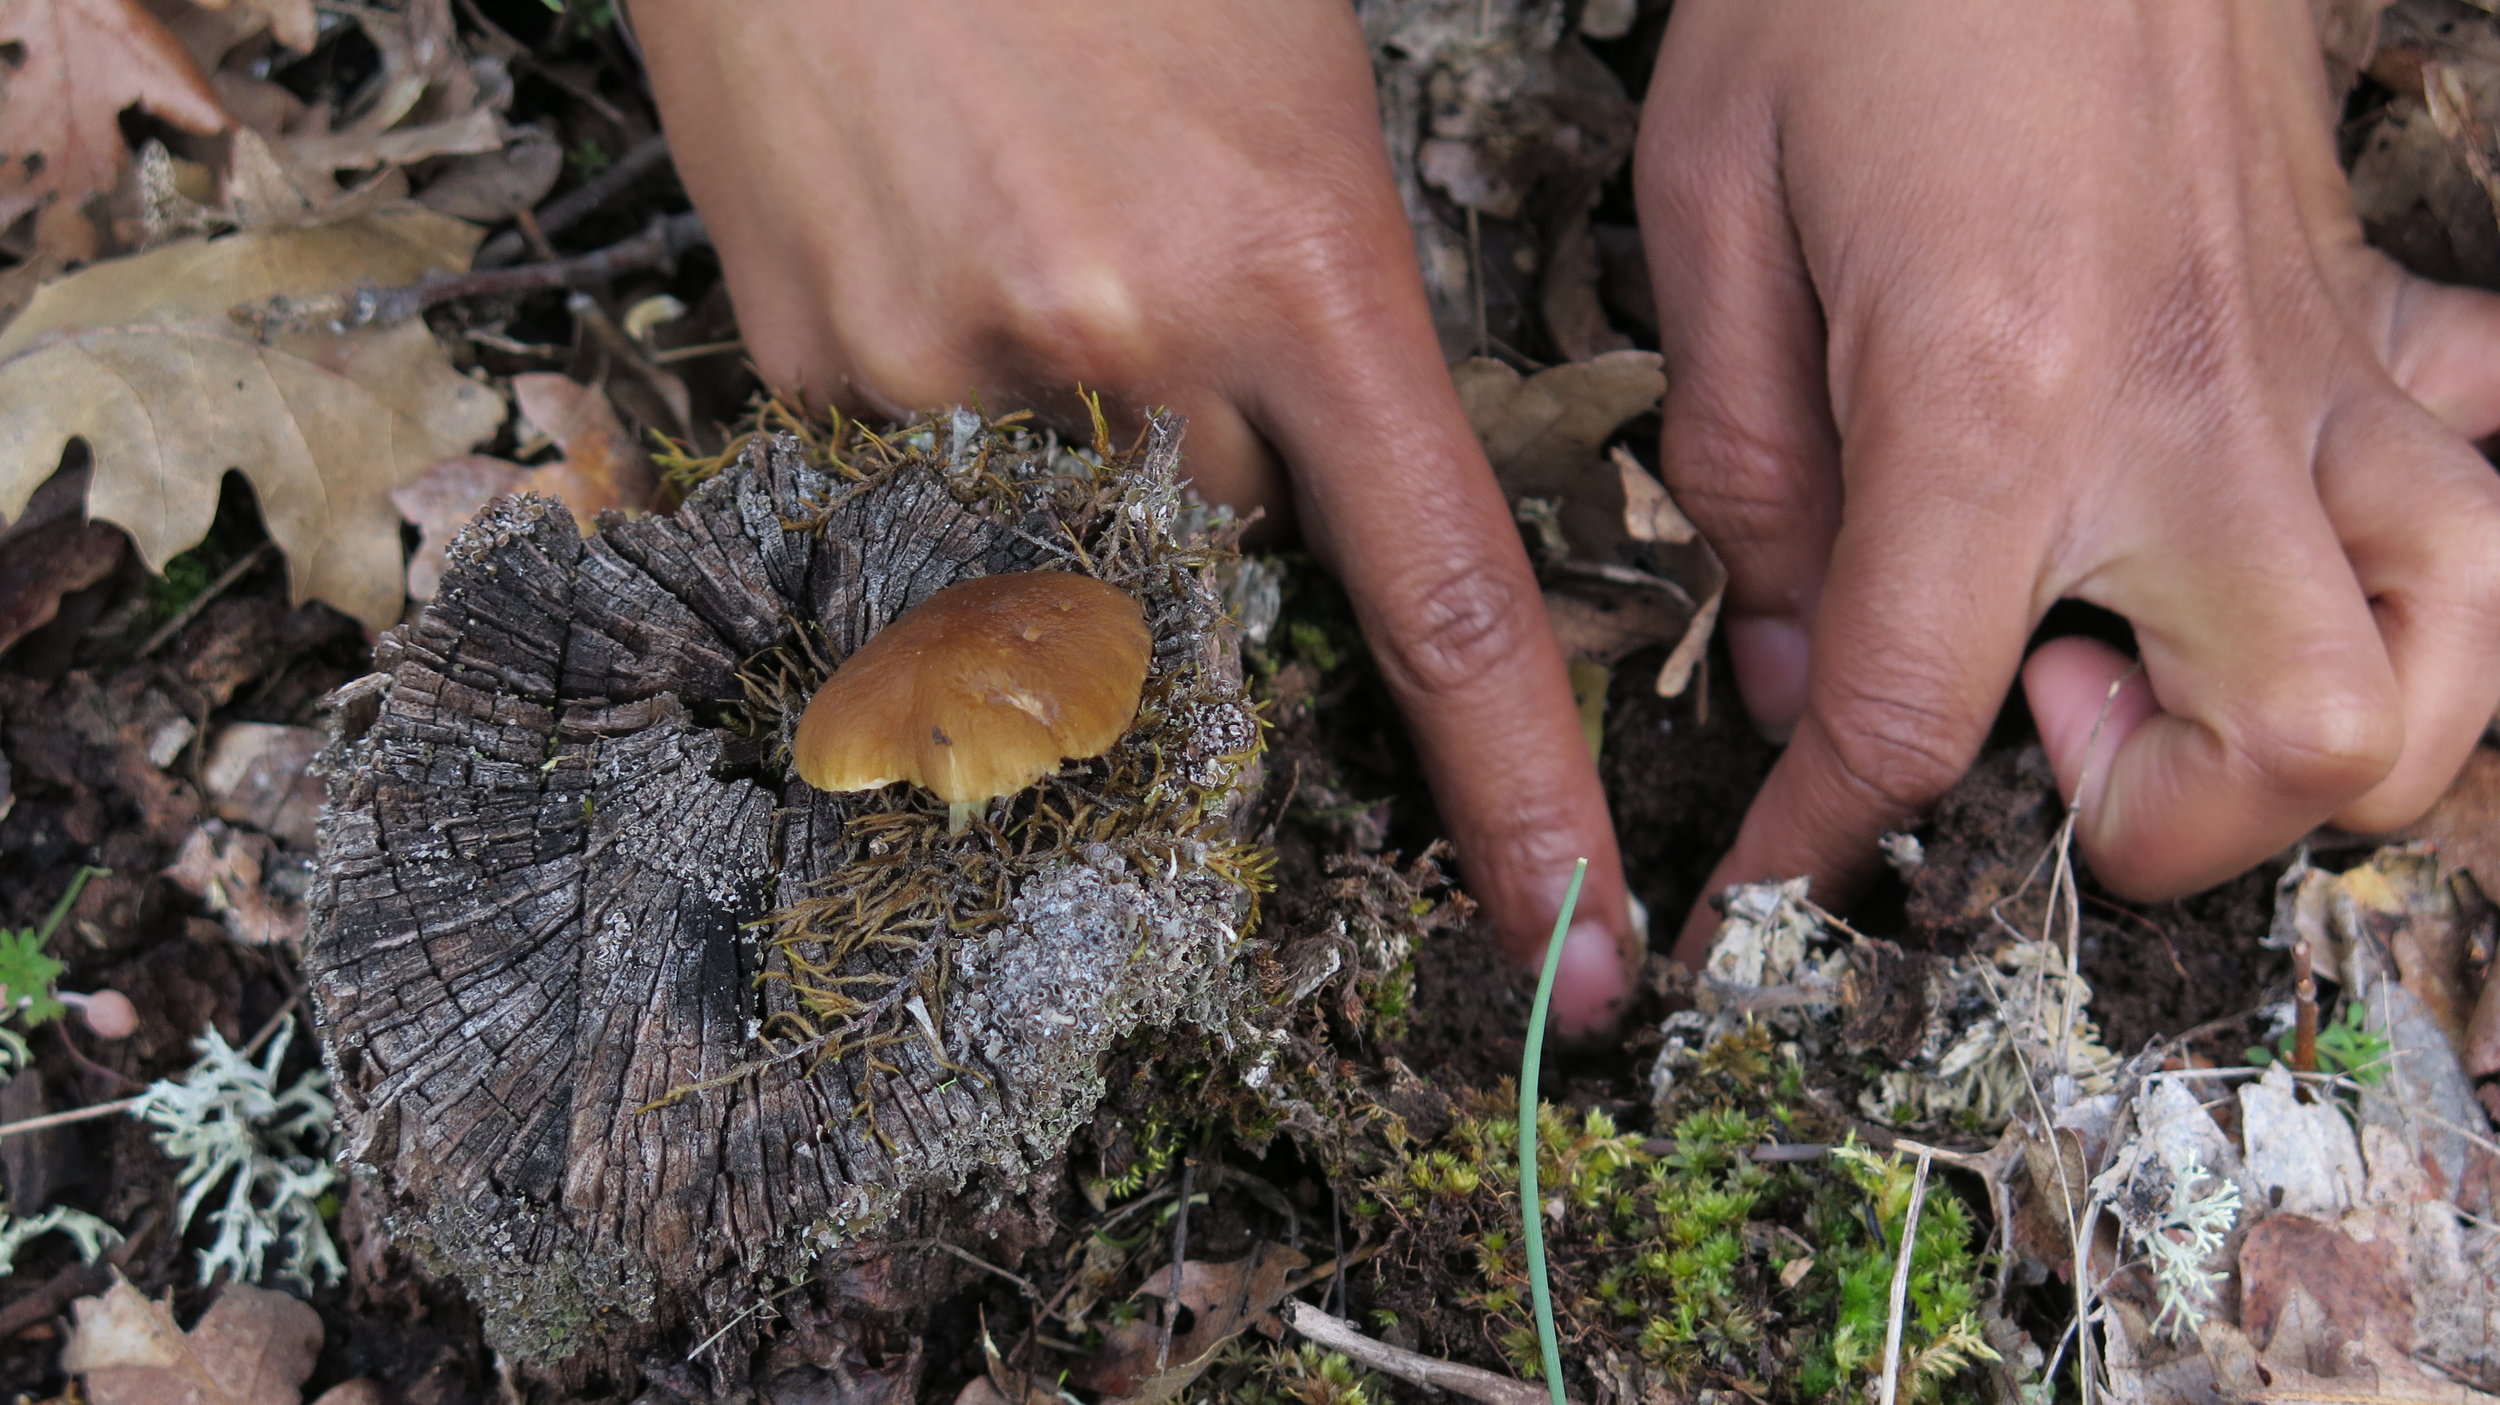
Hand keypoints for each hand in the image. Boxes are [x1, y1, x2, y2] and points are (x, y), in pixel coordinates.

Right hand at [627, 0, 1639, 1030]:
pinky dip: (954, 413)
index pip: (1444, 604)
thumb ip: (1313, 298)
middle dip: (1226, 502)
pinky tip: (932, 252)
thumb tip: (1305, 469)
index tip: (1574, 939)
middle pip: (1230, 564)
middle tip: (1162, 331)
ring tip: (1036, 248)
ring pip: (1074, 530)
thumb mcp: (1282, 84)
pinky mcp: (813, 369)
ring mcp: (950, 374)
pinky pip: (925, 477)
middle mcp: (1123, 350)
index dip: (1520, 798)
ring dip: (1085, 454)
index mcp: (1294, 262)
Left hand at [1639, 0, 2499, 960]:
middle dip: (2162, 823)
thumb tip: (1796, 665)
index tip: (1774, 889)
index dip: (1822, 840)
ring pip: (2466, 640)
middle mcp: (2197, 410)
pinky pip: (2496, 455)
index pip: (1914, 718)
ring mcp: (2318, 357)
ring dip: (2338, 733)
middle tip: (2031, 733)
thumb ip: (1747, 475)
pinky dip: (2443, 546)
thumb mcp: (1711, 218)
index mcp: (1996, 399)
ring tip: (2172, 680)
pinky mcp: (2367, 297)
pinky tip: (2318, 541)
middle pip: (2300, 746)